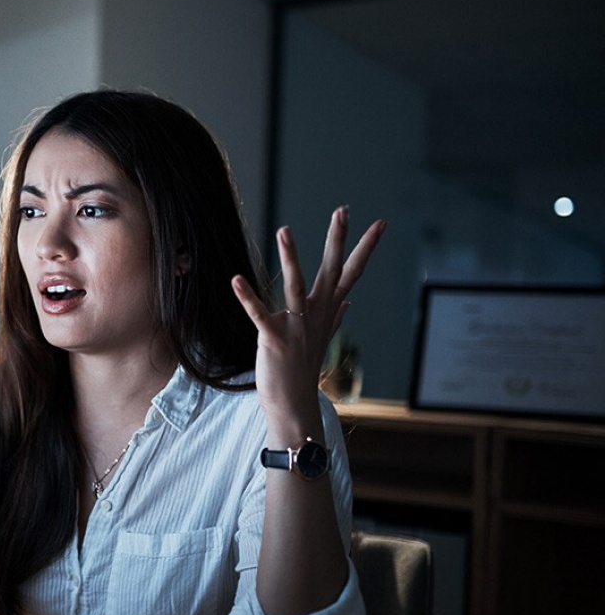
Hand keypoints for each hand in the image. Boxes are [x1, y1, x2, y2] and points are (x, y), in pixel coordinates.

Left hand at [231, 207, 385, 422]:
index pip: (351, 273)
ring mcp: (297, 326)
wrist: (293, 404)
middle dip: (338, 240)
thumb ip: (335, 316)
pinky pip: (260, 314)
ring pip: (296, 286)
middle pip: (332, 271)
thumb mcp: (321, 338)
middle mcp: (316, 314)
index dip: (365, 248)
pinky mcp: (275, 339)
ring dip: (291, 258)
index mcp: (326, 310)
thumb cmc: (302, 368)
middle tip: (343, 210)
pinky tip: (236, 279)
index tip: (379, 222)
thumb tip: (348, 302)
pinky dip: (248, 297)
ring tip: (284, 230)